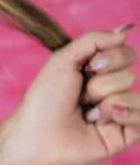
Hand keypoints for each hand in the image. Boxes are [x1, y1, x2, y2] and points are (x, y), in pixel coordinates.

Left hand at [0, 25, 136, 164]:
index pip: (127, 54)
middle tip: (80, 98)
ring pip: (135, 96)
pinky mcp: (124, 136)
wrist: (35, 135)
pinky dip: (123, 115)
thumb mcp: (64, 59)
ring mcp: (118, 113)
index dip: (111, 58)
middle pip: (129, 74)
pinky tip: (101, 123)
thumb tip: (126, 29)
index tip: (89, 68)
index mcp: (98, 72)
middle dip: (101, 84)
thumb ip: (94, 39)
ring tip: (86, 115)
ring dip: (106, 102)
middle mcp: (111, 91)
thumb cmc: (45, 98)